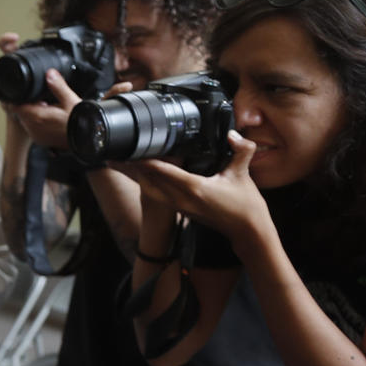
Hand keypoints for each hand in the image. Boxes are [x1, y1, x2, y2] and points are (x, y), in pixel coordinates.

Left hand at [7, 72, 123, 153]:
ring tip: (48, 108)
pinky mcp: (42, 141)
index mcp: (36, 117)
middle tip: (42, 99)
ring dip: (33, 113)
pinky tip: (51, 117)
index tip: (23, 93)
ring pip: (26, 121)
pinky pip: (33, 128)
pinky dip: (38, 122)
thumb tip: (50, 73)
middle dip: (28, 104)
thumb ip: (58, 86)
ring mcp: (37, 136)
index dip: (17, 98)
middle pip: (20, 113)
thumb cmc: (80, 123)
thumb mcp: (70, 100)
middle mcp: (33, 128)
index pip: (15, 106)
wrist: (88, 141)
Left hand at [117, 132, 266, 245]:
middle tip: (118, 153)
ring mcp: (180, 206)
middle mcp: (182, 199)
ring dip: (138, 176)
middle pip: (150, 181)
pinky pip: (159, 195)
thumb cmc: (246, 204)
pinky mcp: (181, 210)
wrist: (247, 230)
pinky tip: (145, 175)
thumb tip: (233, 134)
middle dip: (134, 167)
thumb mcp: (243, 174)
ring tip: (124, 163)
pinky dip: (149, 184)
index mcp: (194, 188)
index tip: (133, 150)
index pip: (164, 171)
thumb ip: (241, 150)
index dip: (147, 160)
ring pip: (151, 190)